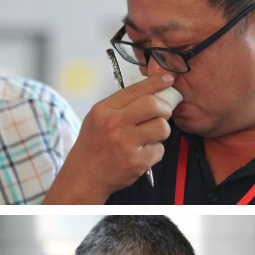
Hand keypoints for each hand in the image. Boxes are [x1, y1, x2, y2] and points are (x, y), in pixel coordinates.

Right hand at [44, 74, 175, 203]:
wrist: (85, 175)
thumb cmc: (94, 145)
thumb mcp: (98, 118)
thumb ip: (120, 105)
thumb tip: (150, 93)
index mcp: (104, 110)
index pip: (136, 90)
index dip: (156, 83)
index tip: (169, 79)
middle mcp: (115, 125)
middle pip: (154, 106)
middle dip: (165, 109)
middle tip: (163, 114)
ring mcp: (127, 144)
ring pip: (162, 128)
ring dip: (162, 131)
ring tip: (150, 135)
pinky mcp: (138, 162)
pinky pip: (160, 150)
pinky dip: (156, 151)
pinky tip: (143, 152)